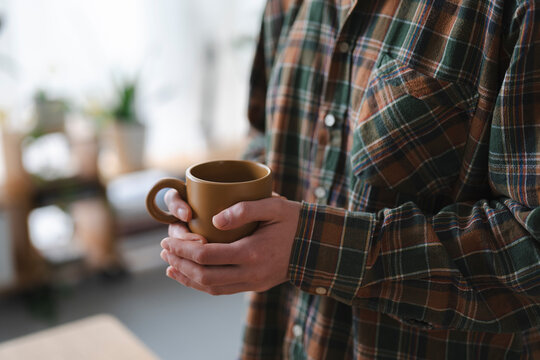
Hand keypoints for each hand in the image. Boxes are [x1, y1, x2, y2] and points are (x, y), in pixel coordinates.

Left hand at [160, 195, 301, 294]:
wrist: (318, 246)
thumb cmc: (295, 222)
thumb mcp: (274, 207)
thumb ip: (245, 209)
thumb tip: (214, 218)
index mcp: (252, 252)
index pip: (206, 257)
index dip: (182, 250)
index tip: (168, 239)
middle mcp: (251, 273)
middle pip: (204, 276)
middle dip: (179, 263)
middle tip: (163, 250)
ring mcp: (253, 282)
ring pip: (211, 288)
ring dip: (187, 278)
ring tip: (169, 266)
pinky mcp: (254, 285)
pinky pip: (222, 290)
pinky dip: (202, 285)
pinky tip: (190, 277)